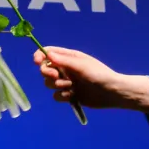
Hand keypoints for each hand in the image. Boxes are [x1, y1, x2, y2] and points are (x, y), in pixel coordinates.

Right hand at [33, 47, 148, 112]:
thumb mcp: (81, 65)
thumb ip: (63, 61)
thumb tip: (47, 53)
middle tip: (56, 76)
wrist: (111, 93)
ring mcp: (66, 82)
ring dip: (57, 85)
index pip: (47, 53)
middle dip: (48, 73)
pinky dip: (62, 96)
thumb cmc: (99, 74)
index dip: (40, 56)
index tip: (37, 61)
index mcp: (68, 57)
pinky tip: (73, 96)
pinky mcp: (69, 95)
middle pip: (45, 69)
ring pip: (49, 84)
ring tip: (71, 87)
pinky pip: (56, 96)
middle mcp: (65, 69)